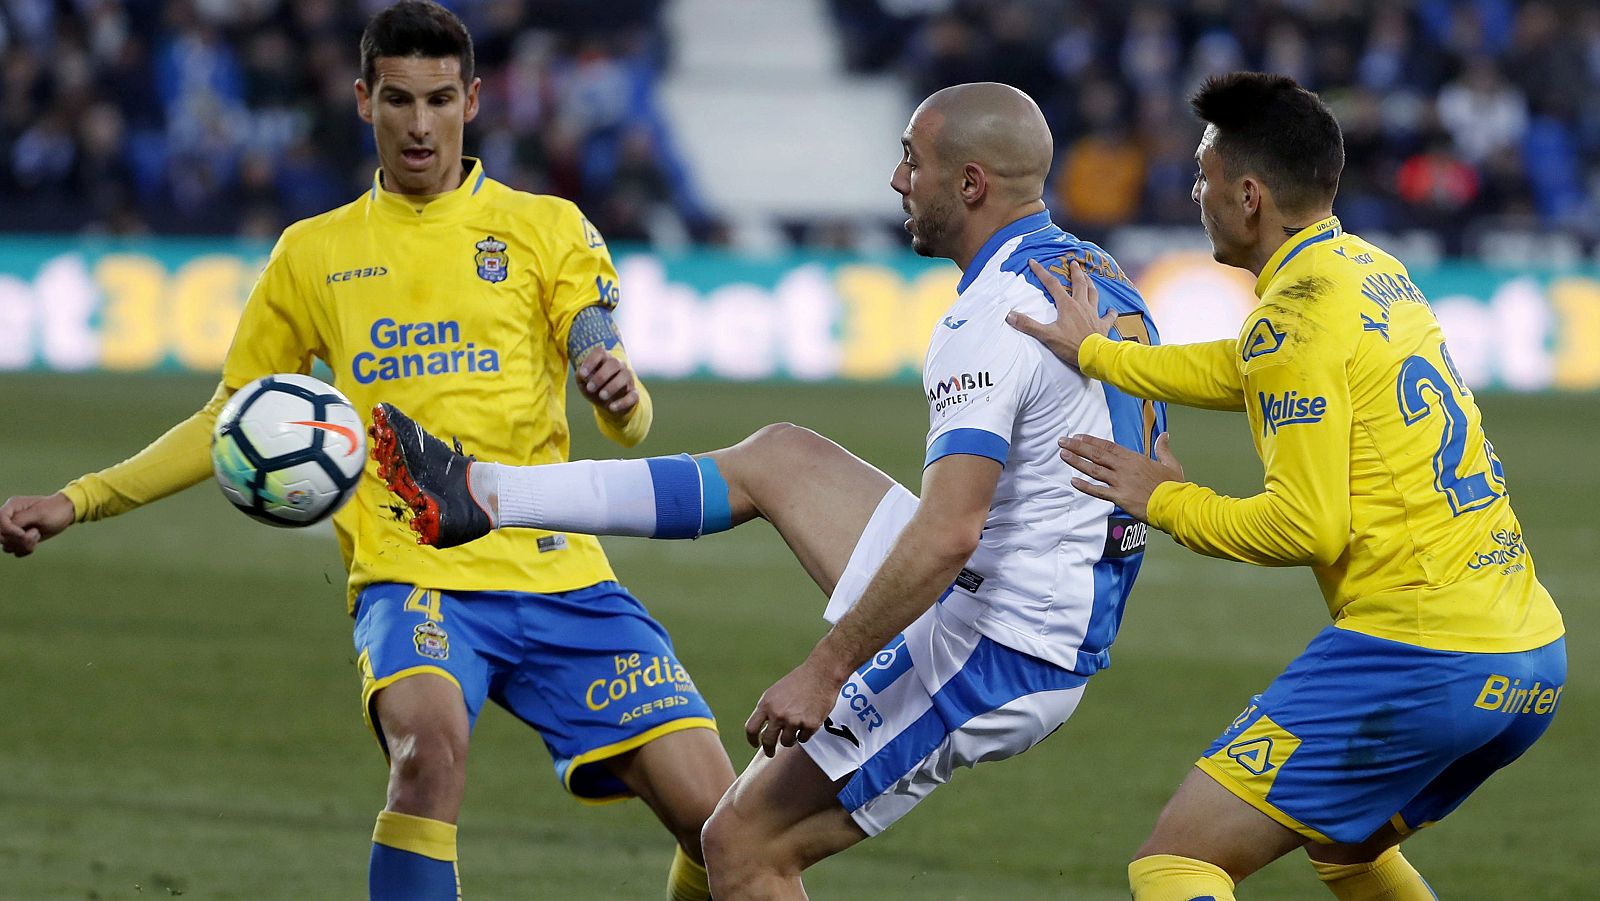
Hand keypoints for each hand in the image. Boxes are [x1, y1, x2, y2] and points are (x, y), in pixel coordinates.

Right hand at [0, 493, 75, 557]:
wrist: (66, 514)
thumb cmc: (54, 510)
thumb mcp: (39, 513)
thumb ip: (21, 519)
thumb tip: (7, 528)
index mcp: (12, 507)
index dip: (9, 530)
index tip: (23, 533)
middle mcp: (10, 518)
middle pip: (1, 535)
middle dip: (18, 539)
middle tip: (35, 532)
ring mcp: (13, 529)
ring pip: (7, 545)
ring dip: (23, 545)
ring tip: (37, 534)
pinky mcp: (19, 539)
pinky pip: (14, 550)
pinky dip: (25, 550)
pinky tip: (36, 541)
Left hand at [576, 346, 638, 414]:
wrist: (608, 405)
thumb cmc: (594, 388)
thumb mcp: (583, 382)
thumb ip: (581, 376)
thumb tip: (584, 375)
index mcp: (604, 360)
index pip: (600, 352)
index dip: (591, 361)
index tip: (582, 374)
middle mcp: (619, 366)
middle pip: (614, 363)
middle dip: (601, 376)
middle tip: (590, 388)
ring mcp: (628, 380)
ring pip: (625, 376)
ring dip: (612, 386)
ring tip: (601, 396)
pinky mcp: (633, 394)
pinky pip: (633, 396)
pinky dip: (622, 402)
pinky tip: (611, 407)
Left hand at [744, 657, 842, 757]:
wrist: (821, 674)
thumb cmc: (798, 681)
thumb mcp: (775, 693)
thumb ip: (767, 710)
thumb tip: (761, 731)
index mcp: (767, 704)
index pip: (751, 728)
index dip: (751, 740)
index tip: (755, 744)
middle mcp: (778, 714)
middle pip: (767, 741)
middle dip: (768, 750)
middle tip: (771, 753)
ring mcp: (794, 721)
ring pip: (786, 742)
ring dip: (790, 738)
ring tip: (796, 726)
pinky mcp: (810, 725)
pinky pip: (803, 739)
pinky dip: (805, 733)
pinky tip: (808, 720)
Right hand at [1007, 259, 1114, 369]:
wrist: (1093, 355)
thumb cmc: (1070, 345)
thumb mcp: (1046, 335)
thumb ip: (1028, 325)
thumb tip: (1010, 316)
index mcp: (1067, 305)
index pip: (1052, 285)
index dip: (1042, 272)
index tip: (1034, 262)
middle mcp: (1081, 305)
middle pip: (1079, 284)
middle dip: (1075, 272)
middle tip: (1074, 263)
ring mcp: (1094, 314)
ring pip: (1093, 294)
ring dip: (1091, 284)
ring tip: (1089, 278)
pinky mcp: (1103, 324)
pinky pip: (1108, 316)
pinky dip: (1110, 312)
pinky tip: (1112, 310)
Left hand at [1059, 433, 1183, 521]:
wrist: (1174, 504)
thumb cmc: (1174, 486)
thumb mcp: (1170, 463)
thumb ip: (1163, 448)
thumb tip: (1164, 434)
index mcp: (1135, 459)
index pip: (1108, 446)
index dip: (1092, 441)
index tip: (1078, 436)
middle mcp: (1124, 468)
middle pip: (1097, 454)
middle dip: (1078, 447)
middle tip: (1062, 441)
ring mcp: (1120, 482)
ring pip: (1094, 470)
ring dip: (1077, 462)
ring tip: (1063, 455)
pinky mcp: (1119, 497)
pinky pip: (1098, 491)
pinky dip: (1085, 486)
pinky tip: (1073, 482)